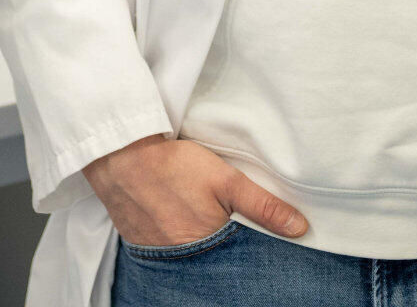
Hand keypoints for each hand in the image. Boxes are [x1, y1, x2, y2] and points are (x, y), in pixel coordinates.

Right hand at [85, 134, 307, 247]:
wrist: (117, 154)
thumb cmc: (171, 165)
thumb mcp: (225, 180)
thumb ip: (262, 205)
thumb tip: (299, 228)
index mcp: (203, 247)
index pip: (235, 262)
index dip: (245, 254)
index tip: (248, 237)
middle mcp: (178, 258)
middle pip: (211, 261)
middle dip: (222, 249)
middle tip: (220, 224)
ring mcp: (155, 252)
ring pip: (187, 255)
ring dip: (197, 243)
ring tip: (198, 219)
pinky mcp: (139, 240)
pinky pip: (164, 247)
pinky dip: (174, 238)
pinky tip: (177, 219)